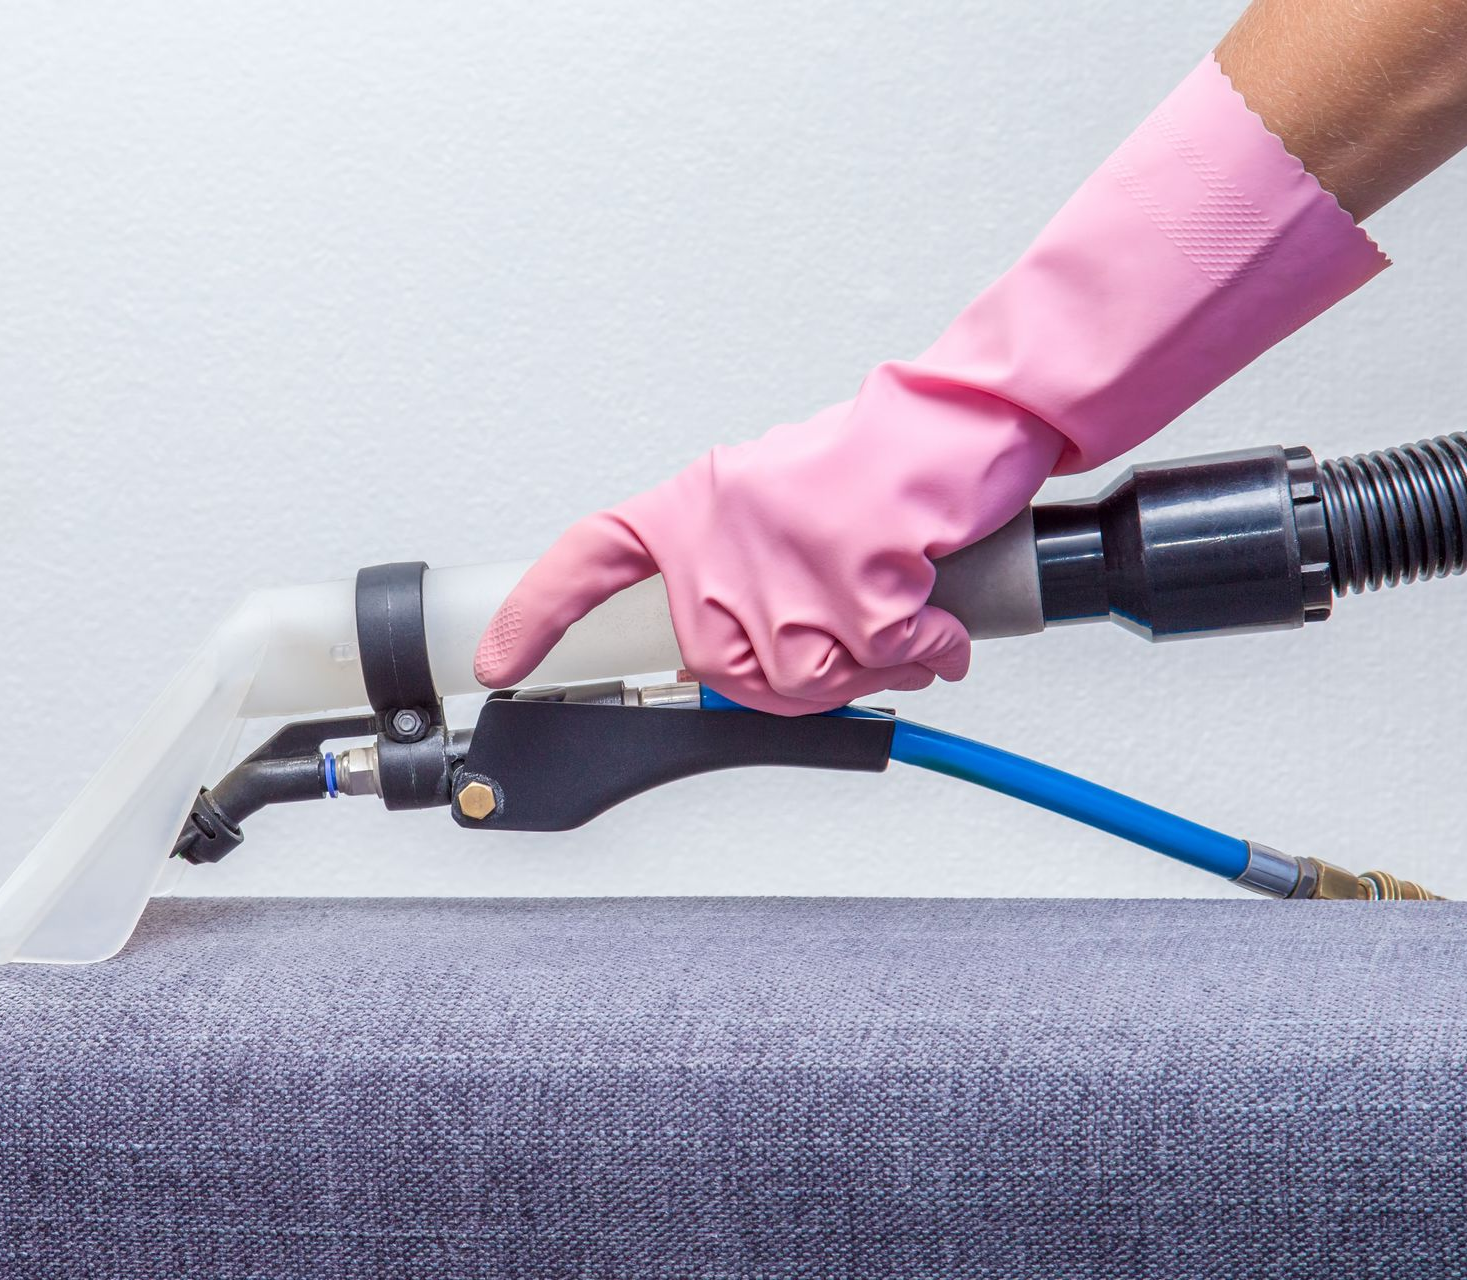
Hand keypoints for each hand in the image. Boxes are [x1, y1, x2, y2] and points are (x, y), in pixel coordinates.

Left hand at [474, 369, 1064, 714]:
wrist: (966, 415)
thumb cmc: (882, 462)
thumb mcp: (782, 507)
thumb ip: (745, 580)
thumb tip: (761, 666)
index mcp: (695, 504)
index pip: (591, 558)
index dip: (539, 613)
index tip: (500, 659)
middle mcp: (724, 525)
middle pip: (723, 665)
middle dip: (800, 677)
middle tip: (855, 638)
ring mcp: (788, 547)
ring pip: (804, 675)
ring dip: (869, 667)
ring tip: (903, 613)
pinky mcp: (858, 567)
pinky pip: (880, 657)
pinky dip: (923, 651)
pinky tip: (937, 617)